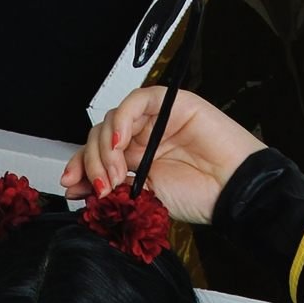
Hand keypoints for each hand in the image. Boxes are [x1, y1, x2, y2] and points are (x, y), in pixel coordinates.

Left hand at [60, 88, 264, 226]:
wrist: (231, 191)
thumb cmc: (199, 197)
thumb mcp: (144, 201)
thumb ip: (114, 192)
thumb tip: (79, 189)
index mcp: (135, 162)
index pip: (97, 155)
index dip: (80, 167)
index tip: (71, 186)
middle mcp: (142, 139)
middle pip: (100, 137)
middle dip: (92, 163)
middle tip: (102, 188)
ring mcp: (155, 121)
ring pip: (113, 120)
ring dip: (106, 149)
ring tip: (117, 175)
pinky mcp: (170, 104)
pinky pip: (137, 101)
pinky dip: (122, 119)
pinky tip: (121, 141)